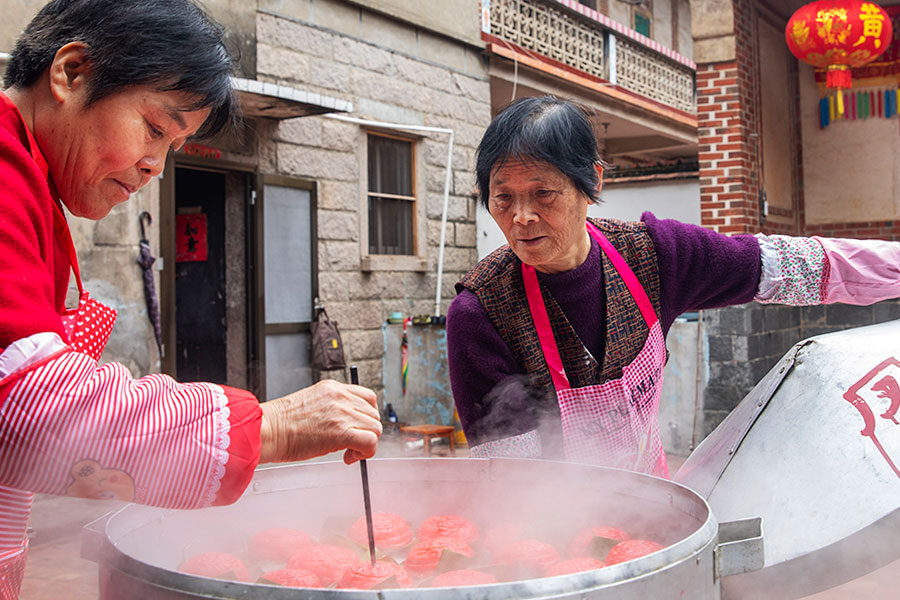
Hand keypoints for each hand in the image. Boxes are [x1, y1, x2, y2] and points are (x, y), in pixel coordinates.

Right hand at [259, 379, 381, 464]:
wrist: (267, 431)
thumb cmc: (283, 424)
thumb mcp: (312, 404)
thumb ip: (334, 408)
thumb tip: (351, 426)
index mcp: (333, 388)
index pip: (368, 397)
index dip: (366, 416)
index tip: (358, 428)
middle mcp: (340, 396)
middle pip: (374, 414)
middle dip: (366, 431)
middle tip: (351, 445)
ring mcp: (342, 412)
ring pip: (375, 428)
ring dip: (366, 443)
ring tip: (347, 451)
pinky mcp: (341, 431)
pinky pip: (370, 442)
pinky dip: (366, 453)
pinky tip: (349, 457)